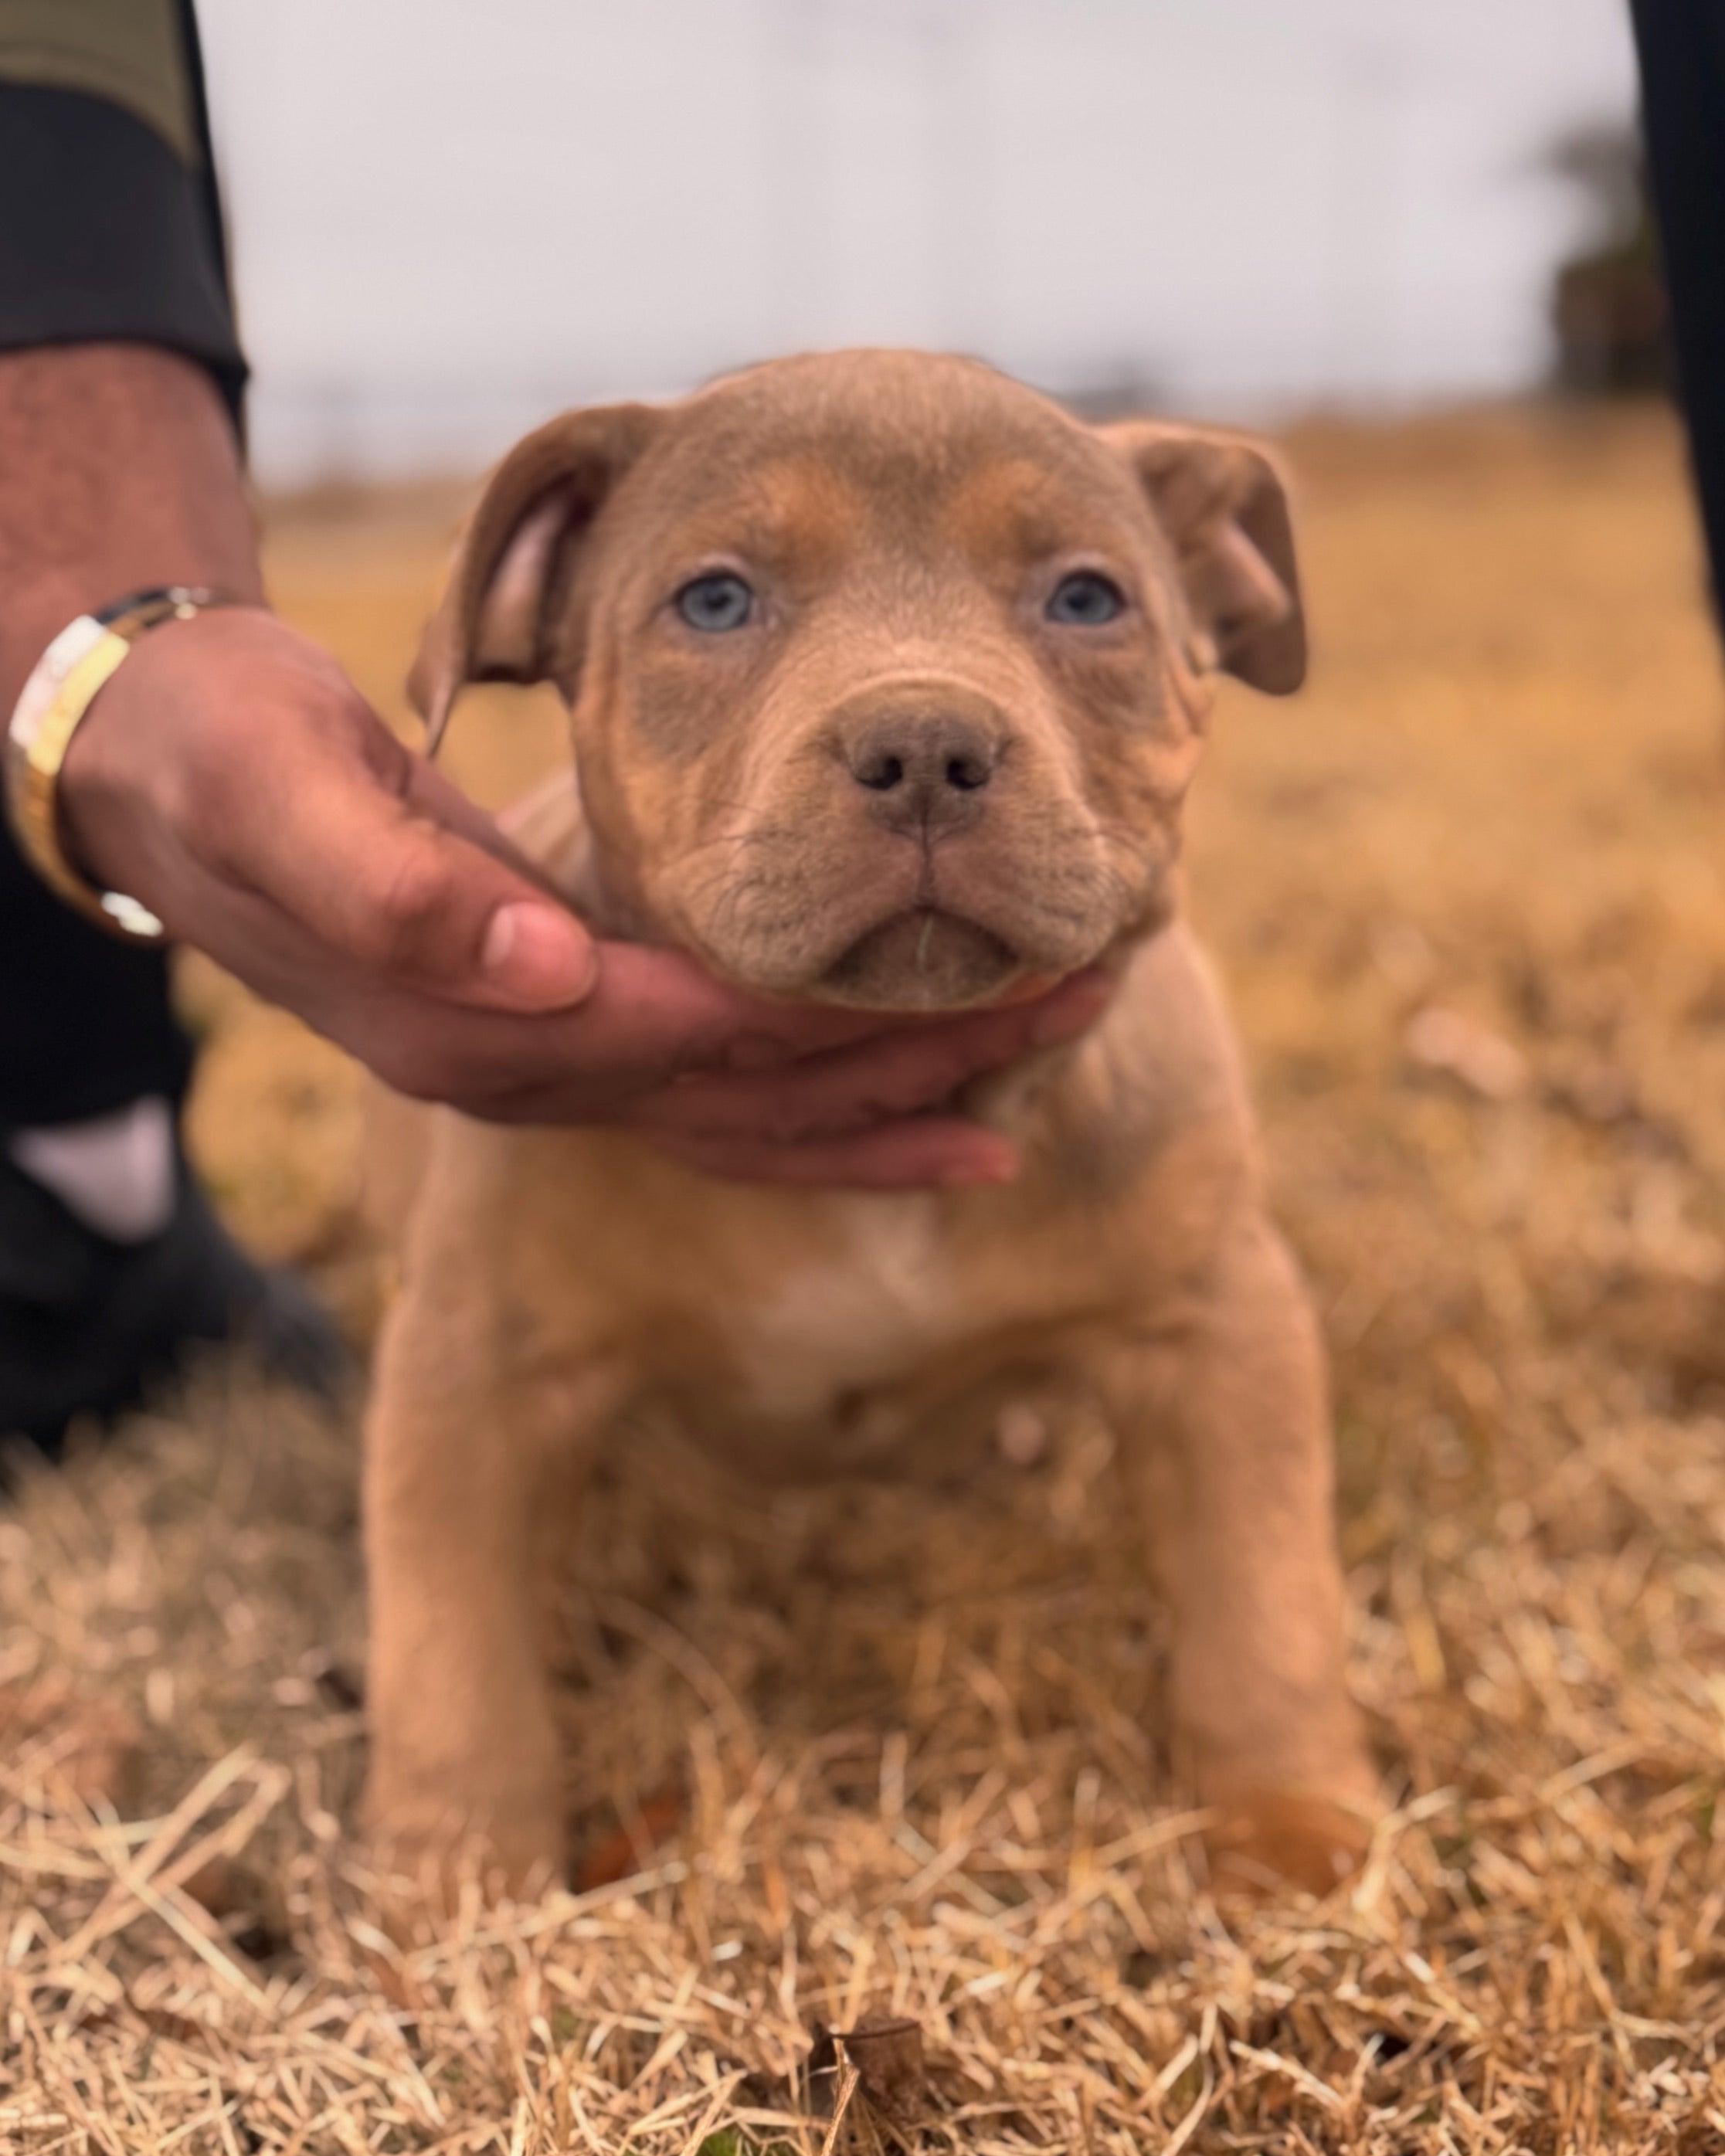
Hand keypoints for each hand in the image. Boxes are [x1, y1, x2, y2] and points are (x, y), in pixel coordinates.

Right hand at [59, 607, 1112, 1186]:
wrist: (184, 784)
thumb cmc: (237, 761)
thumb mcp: (287, 789)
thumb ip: (401, 882)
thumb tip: (548, 961)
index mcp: (477, 1020)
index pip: (693, 1035)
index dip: (841, 1017)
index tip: (988, 981)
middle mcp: (531, 1073)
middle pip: (765, 1095)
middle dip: (927, 1052)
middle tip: (1089, 983)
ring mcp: (559, 1073)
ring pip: (768, 1120)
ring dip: (916, 1090)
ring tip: (1064, 1039)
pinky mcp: (584, 1040)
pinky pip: (736, 1110)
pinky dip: (847, 1117)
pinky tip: (951, 1116)